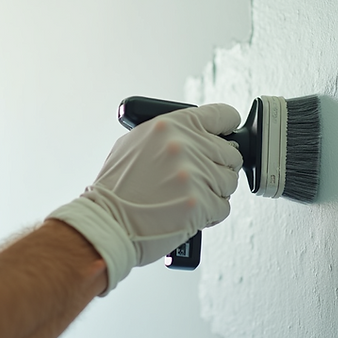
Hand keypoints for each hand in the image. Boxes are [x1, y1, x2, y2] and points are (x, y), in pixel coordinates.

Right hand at [49, 103, 242, 293]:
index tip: (227, 136)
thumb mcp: (136, 143)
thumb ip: (171, 135)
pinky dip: (210, 213)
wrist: (106, 222)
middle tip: (201, 177)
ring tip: (188, 197)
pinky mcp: (200, 204)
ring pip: (229, 181)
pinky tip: (189, 212)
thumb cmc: (116, 188)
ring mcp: (194, 176)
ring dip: (214, 191)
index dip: (228, 128)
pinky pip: (223, 207)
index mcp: (171, 125)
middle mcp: (185, 146)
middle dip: (219, 167)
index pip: (222, 116)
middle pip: (231, 153)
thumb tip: (201, 135)